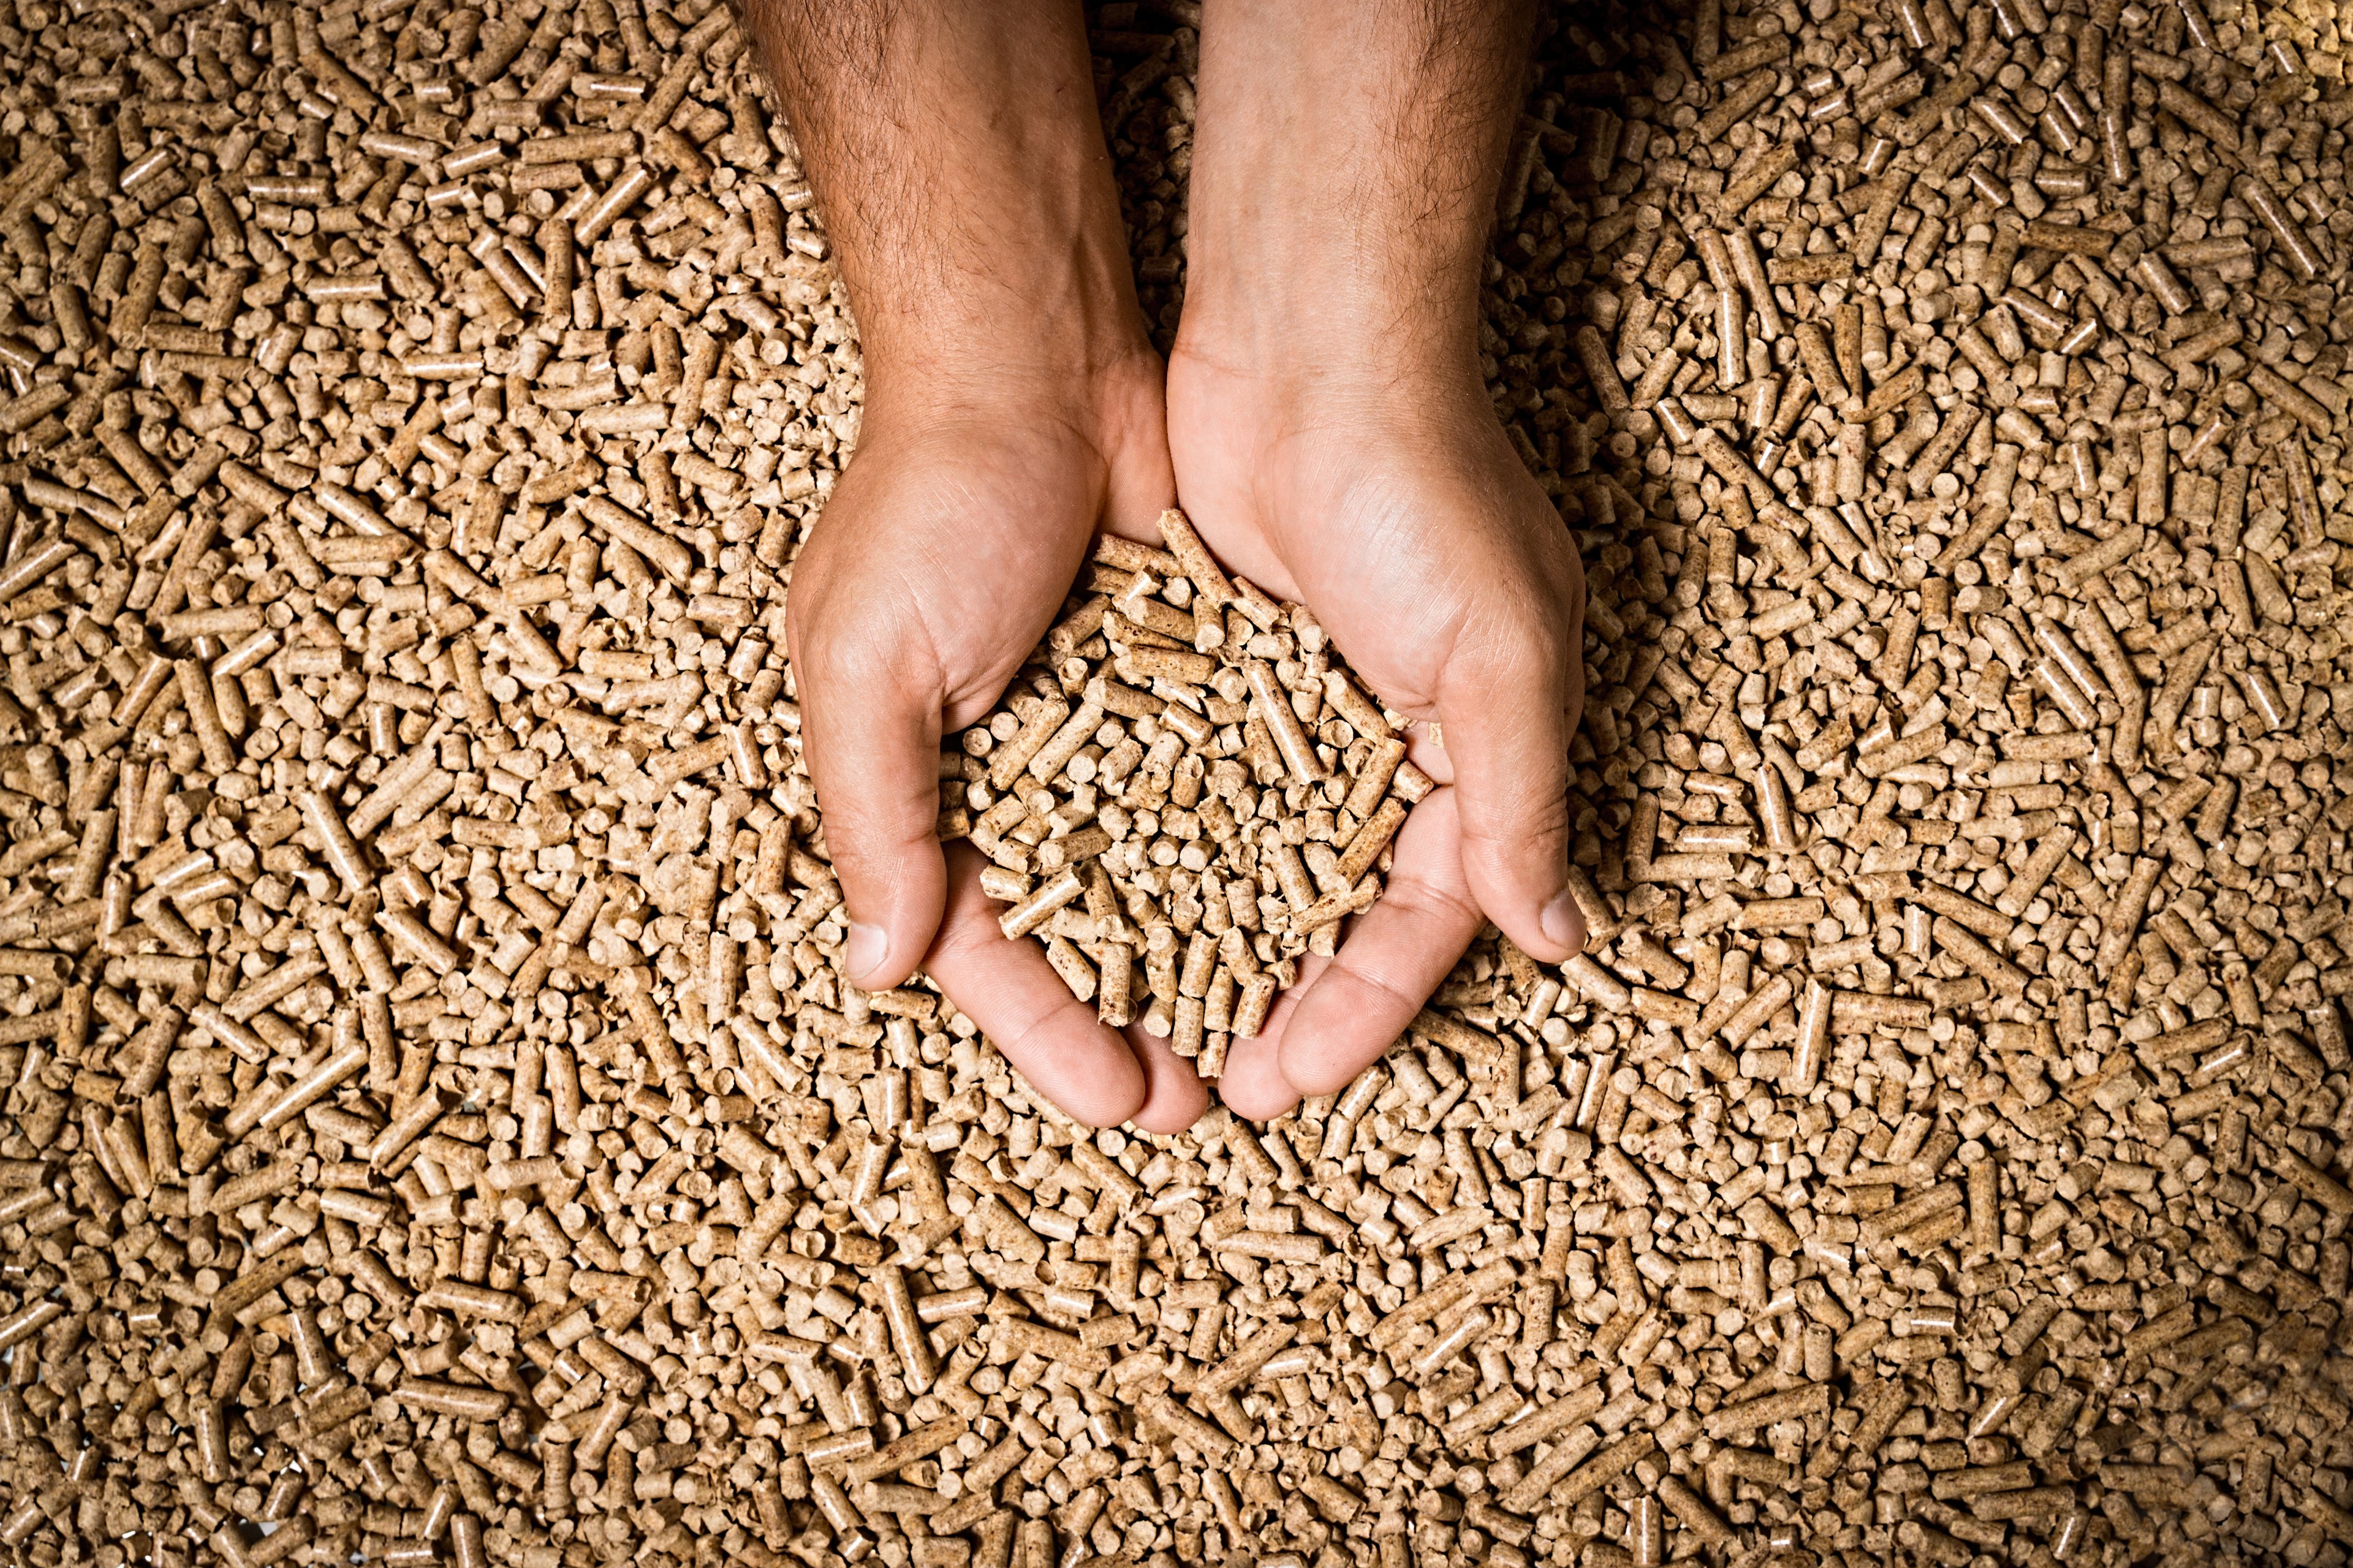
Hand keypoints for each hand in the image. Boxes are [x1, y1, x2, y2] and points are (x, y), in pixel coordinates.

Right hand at [786, 358, 1207, 1132]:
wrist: (1035, 357)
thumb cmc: (929, 501)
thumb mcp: (867, 660)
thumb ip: (877, 812)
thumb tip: (884, 964)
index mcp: (917, 785)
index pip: (983, 947)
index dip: (1049, 1030)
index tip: (1125, 1099)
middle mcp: (1009, 775)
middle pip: (1080, 937)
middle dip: (1138, 1021)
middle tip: (1209, 1099)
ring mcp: (1100, 733)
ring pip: (1160, 881)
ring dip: (1207, 959)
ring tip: (1268, 1036)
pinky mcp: (1178, 683)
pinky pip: (1216, 794)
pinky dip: (1251, 857)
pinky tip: (1304, 918)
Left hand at [1164, 349, 1586, 1119]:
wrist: (1309, 342)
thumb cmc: (1424, 490)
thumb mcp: (1500, 653)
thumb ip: (1516, 797)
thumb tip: (1557, 936)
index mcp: (1476, 746)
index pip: (1421, 918)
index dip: (1361, 1008)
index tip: (1289, 1082)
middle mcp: (1391, 738)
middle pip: (1334, 908)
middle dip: (1283, 1000)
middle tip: (1214, 1084)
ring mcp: (1299, 703)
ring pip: (1252, 860)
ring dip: (1210, 944)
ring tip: (1149, 1027)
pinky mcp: (1219, 662)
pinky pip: (1186, 784)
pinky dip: (1155, 849)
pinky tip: (1101, 916)